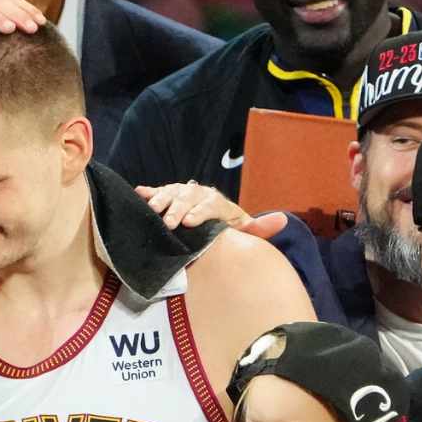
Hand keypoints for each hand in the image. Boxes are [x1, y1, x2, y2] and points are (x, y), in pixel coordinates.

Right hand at [134, 183, 286, 239]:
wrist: (214, 217)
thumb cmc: (228, 229)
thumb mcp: (244, 229)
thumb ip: (259, 228)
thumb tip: (283, 220)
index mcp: (217, 202)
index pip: (210, 204)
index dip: (200, 213)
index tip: (190, 223)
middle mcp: (199, 193)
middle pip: (187, 198)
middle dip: (177, 210)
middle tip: (169, 224)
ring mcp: (182, 192)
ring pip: (171, 193)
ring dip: (160, 200)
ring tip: (151, 210)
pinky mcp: (168, 194)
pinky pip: (157, 191)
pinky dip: (147, 192)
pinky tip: (138, 193)